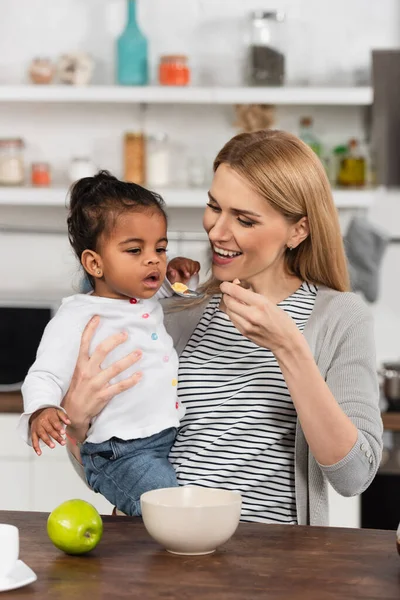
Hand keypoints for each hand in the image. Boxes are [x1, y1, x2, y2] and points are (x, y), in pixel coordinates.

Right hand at [30, 407, 70, 455]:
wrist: (37, 412)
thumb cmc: (50, 414)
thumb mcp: (58, 412)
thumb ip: (64, 416)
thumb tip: (69, 422)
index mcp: (49, 415)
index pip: (54, 422)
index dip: (58, 427)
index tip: (63, 432)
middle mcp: (42, 421)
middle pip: (49, 430)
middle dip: (56, 436)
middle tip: (62, 442)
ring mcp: (37, 427)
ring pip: (42, 435)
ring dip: (47, 441)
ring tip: (53, 446)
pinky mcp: (33, 433)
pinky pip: (34, 440)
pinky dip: (36, 447)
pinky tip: (39, 453)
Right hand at [61, 316, 142, 441]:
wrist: (73, 412)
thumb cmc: (78, 389)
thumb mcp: (78, 372)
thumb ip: (88, 360)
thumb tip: (101, 346)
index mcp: (80, 364)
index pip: (84, 343)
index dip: (90, 329)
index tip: (98, 317)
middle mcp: (87, 371)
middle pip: (101, 351)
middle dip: (115, 341)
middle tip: (126, 334)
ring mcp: (95, 383)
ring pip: (115, 368)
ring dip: (129, 359)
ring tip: (139, 353)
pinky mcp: (103, 395)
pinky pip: (120, 386)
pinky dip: (131, 381)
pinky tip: (139, 375)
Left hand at [167, 257, 199, 284]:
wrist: (175, 278)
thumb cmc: (173, 278)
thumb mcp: (170, 278)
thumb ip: (171, 275)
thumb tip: (173, 272)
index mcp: (174, 262)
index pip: (181, 263)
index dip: (185, 270)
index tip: (187, 275)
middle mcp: (181, 260)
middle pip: (188, 263)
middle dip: (189, 271)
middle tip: (187, 277)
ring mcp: (187, 260)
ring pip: (193, 263)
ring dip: (193, 271)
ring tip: (189, 275)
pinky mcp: (191, 262)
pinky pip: (197, 264)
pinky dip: (197, 268)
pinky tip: (194, 272)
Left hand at [220, 280, 302, 354]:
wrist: (286, 342)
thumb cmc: (281, 321)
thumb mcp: (270, 303)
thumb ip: (252, 295)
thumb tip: (236, 284)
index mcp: (261, 303)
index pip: (235, 291)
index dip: (226, 286)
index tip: (224, 284)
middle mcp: (252, 314)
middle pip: (228, 301)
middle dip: (227, 295)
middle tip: (229, 292)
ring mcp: (247, 325)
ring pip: (229, 311)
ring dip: (229, 305)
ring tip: (236, 302)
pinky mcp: (244, 333)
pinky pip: (233, 320)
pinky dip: (233, 314)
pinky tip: (240, 312)